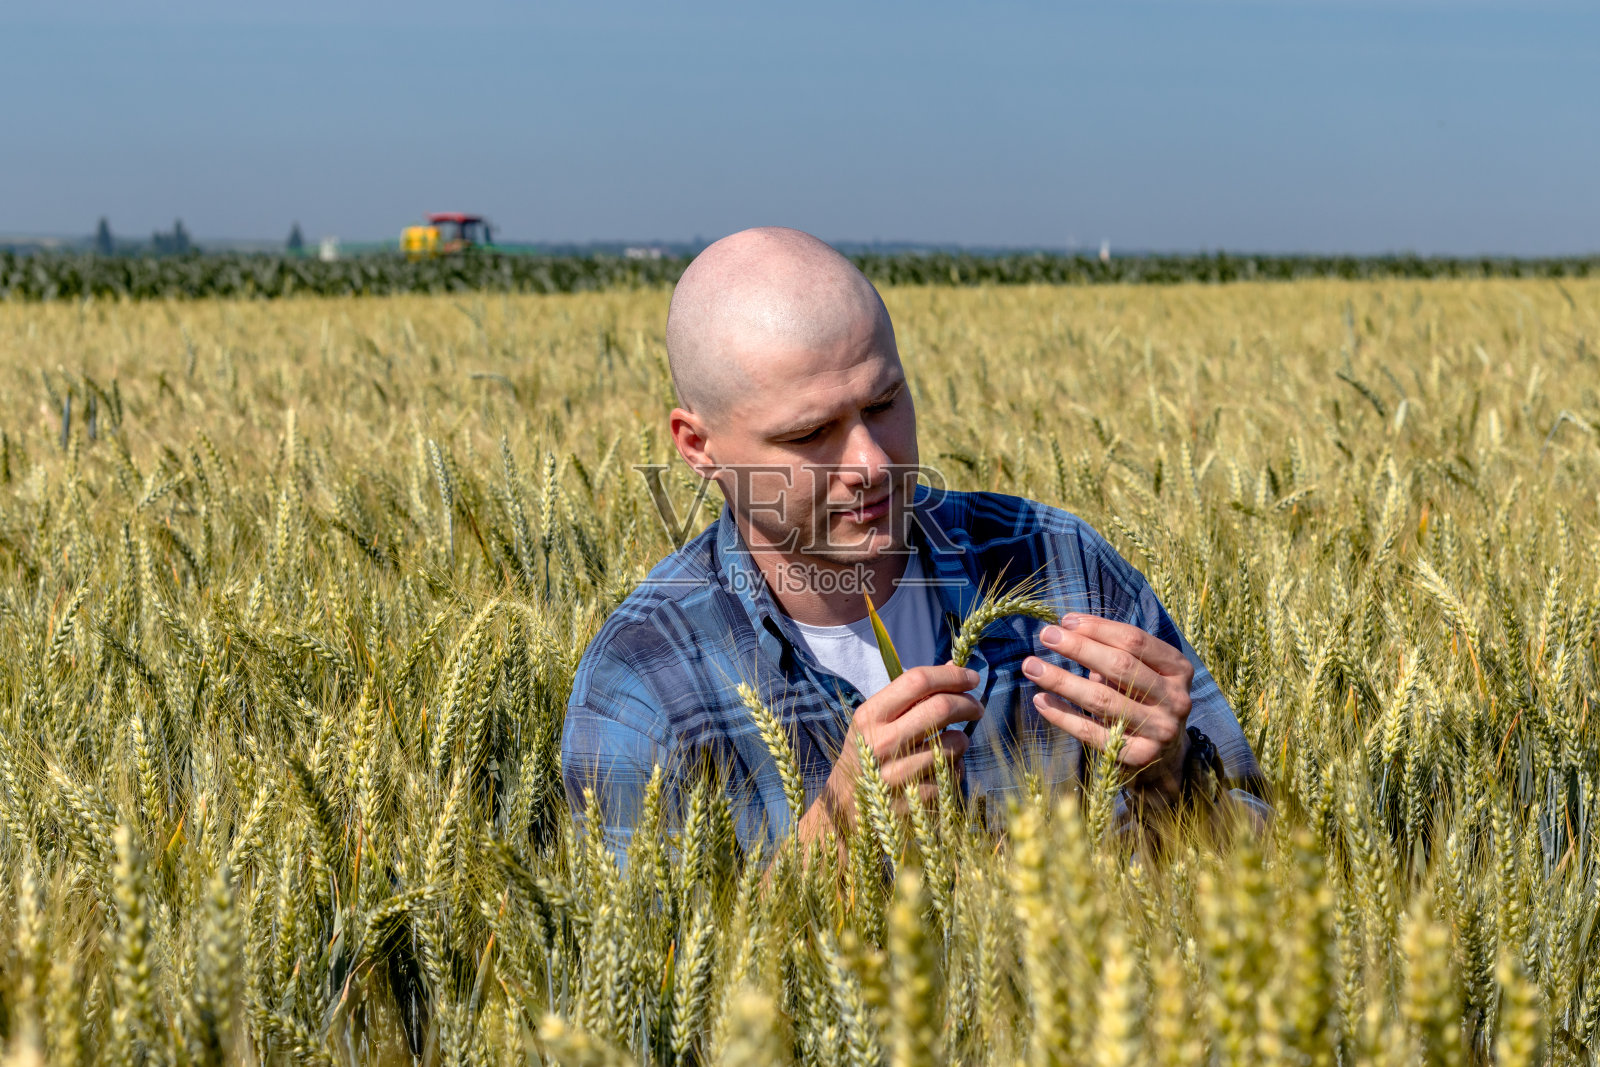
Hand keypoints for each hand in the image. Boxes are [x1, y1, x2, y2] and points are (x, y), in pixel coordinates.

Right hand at [800, 663, 981, 841]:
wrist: (845, 806)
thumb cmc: (868, 753)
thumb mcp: (878, 720)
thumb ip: (913, 694)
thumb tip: (953, 667)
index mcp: (870, 715)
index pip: (918, 680)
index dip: (951, 675)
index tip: (972, 678)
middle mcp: (880, 742)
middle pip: (940, 708)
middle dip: (968, 704)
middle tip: (976, 708)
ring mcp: (893, 775)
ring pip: (953, 745)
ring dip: (962, 740)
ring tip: (953, 743)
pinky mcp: (909, 802)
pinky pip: (951, 776)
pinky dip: (955, 769)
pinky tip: (943, 769)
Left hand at [1022, 614, 1192, 800]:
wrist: (1167, 757)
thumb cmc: (1144, 700)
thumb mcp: (1141, 672)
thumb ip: (1113, 651)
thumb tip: (1067, 629)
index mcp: (1178, 669)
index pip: (1135, 641)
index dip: (1098, 628)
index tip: (1066, 621)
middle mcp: (1175, 699)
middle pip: (1119, 666)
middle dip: (1078, 647)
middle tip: (1046, 635)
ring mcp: (1159, 730)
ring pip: (1101, 699)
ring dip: (1061, 680)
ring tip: (1030, 666)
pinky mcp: (1138, 756)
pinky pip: (1090, 731)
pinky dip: (1062, 715)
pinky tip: (1041, 700)